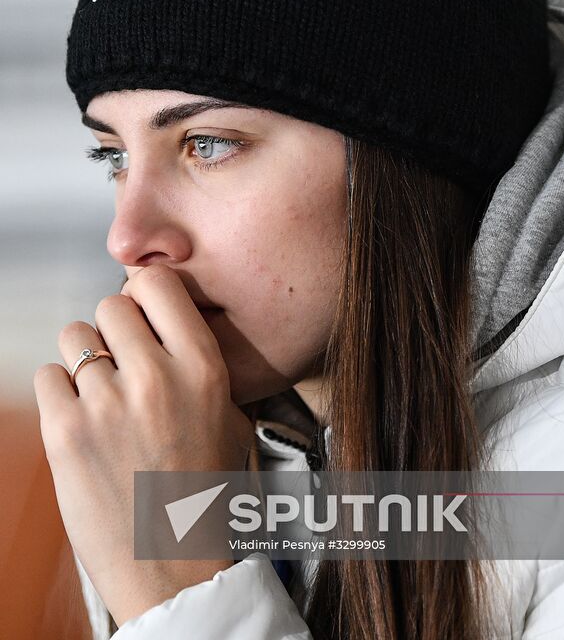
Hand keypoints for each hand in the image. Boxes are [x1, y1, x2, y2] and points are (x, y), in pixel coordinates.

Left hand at [33, 263, 254, 625]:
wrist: (175, 570)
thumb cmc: (200, 494)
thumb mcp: (223, 414)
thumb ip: (190, 358)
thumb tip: (151, 316)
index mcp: (203, 368)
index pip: (157, 284)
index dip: (143, 295)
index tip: (142, 314)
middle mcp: (157, 378)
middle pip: (111, 305)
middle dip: (112, 331)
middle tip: (121, 365)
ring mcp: (108, 404)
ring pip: (75, 335)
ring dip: (84, 359)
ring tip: (101, 398)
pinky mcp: (67, 433)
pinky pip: (48, 376)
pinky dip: (60, 395)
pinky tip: (83, 423)